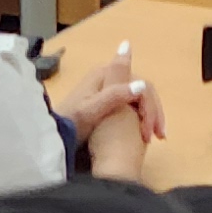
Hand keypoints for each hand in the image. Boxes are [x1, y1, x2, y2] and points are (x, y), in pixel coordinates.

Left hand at [59, 41, 164, 178]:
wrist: (52, 137)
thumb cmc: (71, 123)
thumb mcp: (92, 110)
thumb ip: (115, 95)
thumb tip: (142, 85)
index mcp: (106, 74)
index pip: (140, 84)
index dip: (150, 105)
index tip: (152, 129)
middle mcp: (109, 78)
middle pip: (141, 91)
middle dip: (153, 112)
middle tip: (159, 136)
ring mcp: (108, 90)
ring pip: (138, 99)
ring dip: (149, 116)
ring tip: (153, 138)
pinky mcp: (106, 103)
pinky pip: (131, 106)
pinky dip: (140, 119)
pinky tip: (144, 133)